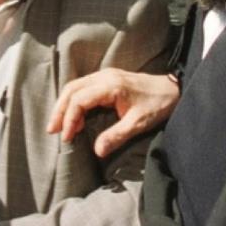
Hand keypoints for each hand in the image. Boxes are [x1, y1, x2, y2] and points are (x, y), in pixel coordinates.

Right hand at [47, 70, 178, 157]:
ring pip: (75, 86)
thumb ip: (116, 136)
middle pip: (71, 90)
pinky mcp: (107, 78)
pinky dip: (74, 101)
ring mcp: (105, 75)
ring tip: (59, 125)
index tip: (67, 137)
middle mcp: (104, 77)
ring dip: (64, 105)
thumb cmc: (158, 105)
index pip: (79, 100)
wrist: (173, 89)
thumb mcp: (138, 123)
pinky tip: (75, 116)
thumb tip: (97, 151)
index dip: (70, 119)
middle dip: (60, 110)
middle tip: (52, 130)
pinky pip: (83, 87)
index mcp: (110, 86)